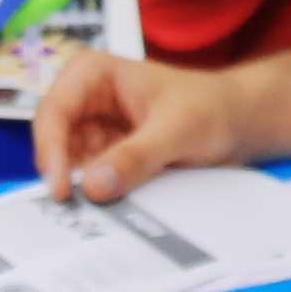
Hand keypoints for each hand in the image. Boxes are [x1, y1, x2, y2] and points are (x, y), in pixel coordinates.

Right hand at [33, 47, 255, 202]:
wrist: (240, 121)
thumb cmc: (212, 108)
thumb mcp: (177, 130)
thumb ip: (136, 156)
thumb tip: (92, 186)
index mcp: (93, 73)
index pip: (54, 112)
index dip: (50, 152)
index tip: (61, 191)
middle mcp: (86, 99)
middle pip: (54, 141)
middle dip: (62, 175)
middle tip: (73, 213)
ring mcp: (95, 129)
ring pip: (69, 165)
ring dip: (78, 190)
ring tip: (92, 218)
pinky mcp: (107, 155)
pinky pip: (90, 179)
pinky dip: (94, 196)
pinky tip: (105, 214)